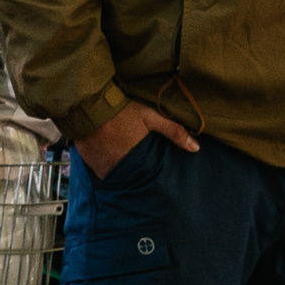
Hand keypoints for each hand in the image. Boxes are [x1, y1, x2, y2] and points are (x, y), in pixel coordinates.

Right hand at [76, 98, 199, 178]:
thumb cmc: (121, 111)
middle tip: (138, 170)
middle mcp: (118, 167)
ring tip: (122, 165)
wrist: (89, 106)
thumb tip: (195, 148)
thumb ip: (173, 132)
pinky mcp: (88, 161)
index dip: (150, 176)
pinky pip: (99, 170)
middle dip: (135, 175)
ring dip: (119, 171)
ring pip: (114, 175)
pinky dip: (104, 166)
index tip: (153, 175)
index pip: (146, 177)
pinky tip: (107, 158)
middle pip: (130, 178)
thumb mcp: (151, 117)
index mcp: (135, 159)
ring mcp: (101, 166)